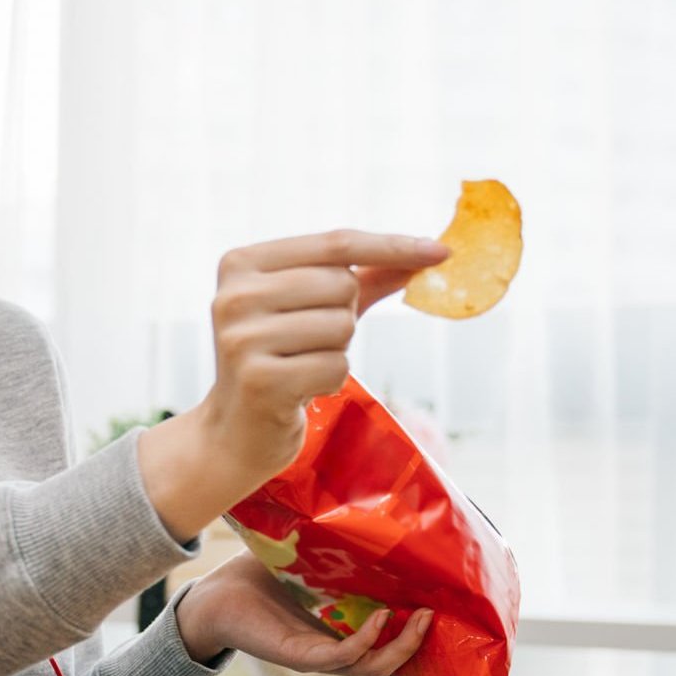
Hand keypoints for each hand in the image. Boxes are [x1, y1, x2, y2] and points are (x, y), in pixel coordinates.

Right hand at [138, 230, 448, 540]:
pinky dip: (330, 380)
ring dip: (337, 350)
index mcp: (242, 263)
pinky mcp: (259, 380)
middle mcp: (234, 295)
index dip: (391, 246)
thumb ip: (364, 278)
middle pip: (341, 285)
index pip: (334, 244)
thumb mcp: (313, 309)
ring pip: (342, 326)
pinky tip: (299, 389)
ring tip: (300, 365)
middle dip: (345, 315)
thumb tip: (426, 253)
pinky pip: (335, 367)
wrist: (235, 431)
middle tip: (310, 341)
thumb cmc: (281, 360)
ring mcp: (242, 338)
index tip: (441, 251)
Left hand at [174, 554, 432, 675]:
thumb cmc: (260, 577)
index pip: (388, 650)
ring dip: (402, 646)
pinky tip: (382, 618)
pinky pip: (341, 657)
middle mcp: (335, 651)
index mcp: (342, 633)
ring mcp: (318, 656)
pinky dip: (365, 640)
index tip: (453, 634)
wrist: (214, 596)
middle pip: (390, 666)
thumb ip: (342, 550)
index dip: (420, 651)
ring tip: (423, 618)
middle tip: (442, 618)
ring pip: (373, 666)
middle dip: (421, 649)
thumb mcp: (312, 563)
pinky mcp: (299, 656)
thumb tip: (376, 515)